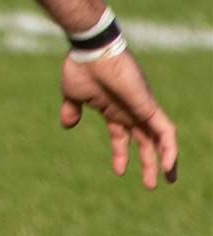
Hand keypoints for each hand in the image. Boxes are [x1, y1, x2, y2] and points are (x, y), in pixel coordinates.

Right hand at [60, 48, 177, 188]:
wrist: (91, 50)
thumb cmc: (81, 68)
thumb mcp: (72, 95)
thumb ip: (72, 110)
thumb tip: (66, 125)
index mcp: (113, 110)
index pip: (122, 137)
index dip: (121, 155)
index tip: (119, 172)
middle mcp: (130, 112)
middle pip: (145, 142)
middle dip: (148, 163)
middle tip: (150, 185)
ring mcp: (141, 110)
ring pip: (160, 140)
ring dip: (164, 161)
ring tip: (166, 180)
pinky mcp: (149, 107)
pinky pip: (166, 132)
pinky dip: (170, 149)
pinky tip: (168, 165)